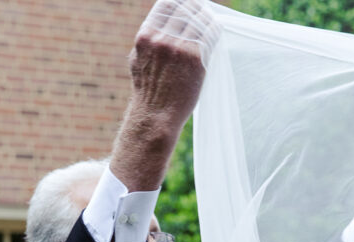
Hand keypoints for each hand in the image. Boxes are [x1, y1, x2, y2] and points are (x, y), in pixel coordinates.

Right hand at [111, 0, 218, 190]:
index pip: (167, 4)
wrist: (156, 117)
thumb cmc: (148, 92)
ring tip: (209, 22)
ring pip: (199, 21)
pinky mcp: (195, 59)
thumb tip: (160, 24)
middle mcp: (161, 39)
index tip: (188, 6)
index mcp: (146, 36)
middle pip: (185, 10)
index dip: (180, 3)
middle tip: (202, 12)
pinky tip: (215, 31)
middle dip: (196, 10)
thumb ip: (149, 40)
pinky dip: (214, 30)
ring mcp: (179, 48)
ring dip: (206, 19)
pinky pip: (209, 35)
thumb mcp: (139, 60)